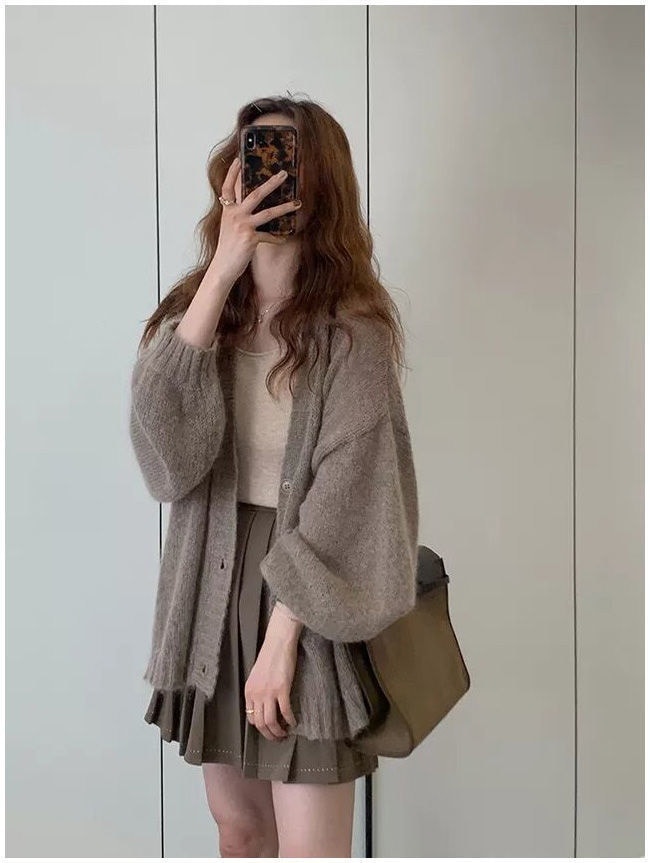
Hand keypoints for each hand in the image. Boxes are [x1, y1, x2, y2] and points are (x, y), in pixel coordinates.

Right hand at [209, 155, 302, 286]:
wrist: (223, 267)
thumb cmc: (228, 248)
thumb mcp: (229, 227)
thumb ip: (237, 215)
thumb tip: (250, 206)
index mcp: (227, 210)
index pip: (228, 187)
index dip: (233, 172)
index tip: (239, 159)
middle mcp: (234, 215)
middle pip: (254, 194)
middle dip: (271, 183)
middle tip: (284, 173)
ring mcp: (243, 226)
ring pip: (268, 213)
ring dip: (285, 207)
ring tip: (298, 202)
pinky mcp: (250, 238)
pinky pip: (270, 236)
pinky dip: (278, 238)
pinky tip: (285, 238)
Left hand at [244, 621, 298, 740]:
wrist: (278, 643)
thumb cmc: (270, 656)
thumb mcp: (257, 675)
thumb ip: (258, 690)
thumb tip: (264, 704)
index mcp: (249, 691)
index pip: (251, 718)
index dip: (260, 727)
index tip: (269, 729)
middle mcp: (256, 694)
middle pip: (260, 723)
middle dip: (269, 735)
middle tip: (278, 738)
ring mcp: (269, 693)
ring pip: (271, 721)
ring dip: (278, 732)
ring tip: (285, 733)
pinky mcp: (282, 689)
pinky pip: (285, 711)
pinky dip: (290, 720)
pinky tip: (294, 722)